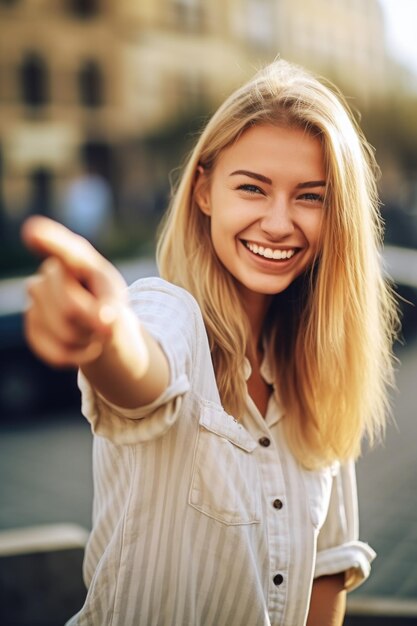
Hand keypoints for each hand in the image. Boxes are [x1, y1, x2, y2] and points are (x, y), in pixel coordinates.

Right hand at [22, 216, 126, 367]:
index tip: (32, 232)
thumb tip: (104, 322)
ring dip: (87, 340)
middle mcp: (49, 273)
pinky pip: (57, 353)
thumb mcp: (117, 300)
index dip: (48, 241)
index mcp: (75, 258)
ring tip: (91, 329)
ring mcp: (34, 298)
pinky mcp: (30, 324)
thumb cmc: (107, 301)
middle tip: (103, 320)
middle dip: (92, 323)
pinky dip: (77, 356)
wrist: (95, 319)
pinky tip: (80, 343)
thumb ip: (113, 307)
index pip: (62, 248)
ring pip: (65, 333)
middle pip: (70, 309)